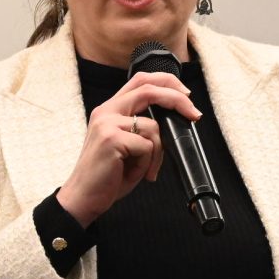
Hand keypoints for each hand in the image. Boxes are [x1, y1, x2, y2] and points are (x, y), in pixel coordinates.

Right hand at [56, 71, 196, 222]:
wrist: (83, 198)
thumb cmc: (107, 175)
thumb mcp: (126, 145)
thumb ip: (142, 128)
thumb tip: (174, 120)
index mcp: (109, 110)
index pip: (140, 81)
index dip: (166, 82)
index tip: (185, 94)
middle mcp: (106, 111)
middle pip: (149, 89)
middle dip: (178, 99)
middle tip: (195, 114)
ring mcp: (107, 123)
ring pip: (153, 127)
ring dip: (157, 154)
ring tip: (146, 170)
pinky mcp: (112, 139)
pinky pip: (147, 146)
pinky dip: (147, 164)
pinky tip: (133, 173)